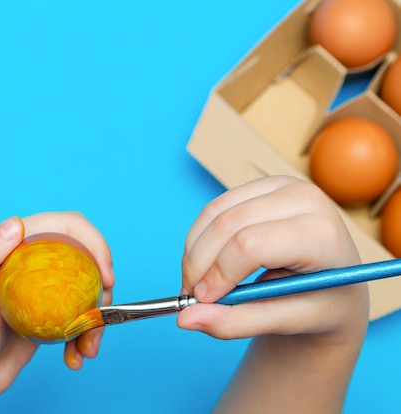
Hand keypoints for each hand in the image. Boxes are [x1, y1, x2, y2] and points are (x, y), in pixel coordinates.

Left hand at [0, 212, 113, 412]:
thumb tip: (16, 224)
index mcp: (19, 245)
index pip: (67, 226)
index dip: (94, 242)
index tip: (105, 275)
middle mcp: (35, 262)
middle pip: (86, 257)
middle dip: (103, 282)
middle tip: (103, 312)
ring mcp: (45, 291)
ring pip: (89, 291)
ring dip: (98, 318)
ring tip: (89, 346)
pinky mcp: (51, 317)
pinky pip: (81, 320)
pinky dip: (86, 338)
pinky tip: (76, 356)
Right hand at [177, 175, 368, 412]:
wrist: (337, 283)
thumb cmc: (320, 305)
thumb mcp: (286, 322)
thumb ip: (236, 322)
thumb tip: (186, 319)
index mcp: (322, 234)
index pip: (251, 244)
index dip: (219, 273)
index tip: (203, 302)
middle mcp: (305, 198)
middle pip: (227, 224)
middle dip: (199, 263)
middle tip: (190, 296)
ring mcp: (282, 185)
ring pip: (214, 213)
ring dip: (194, 251)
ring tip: (197, 283)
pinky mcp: (262, 185)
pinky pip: (214, 208)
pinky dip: (200, 238)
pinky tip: (206, 264)